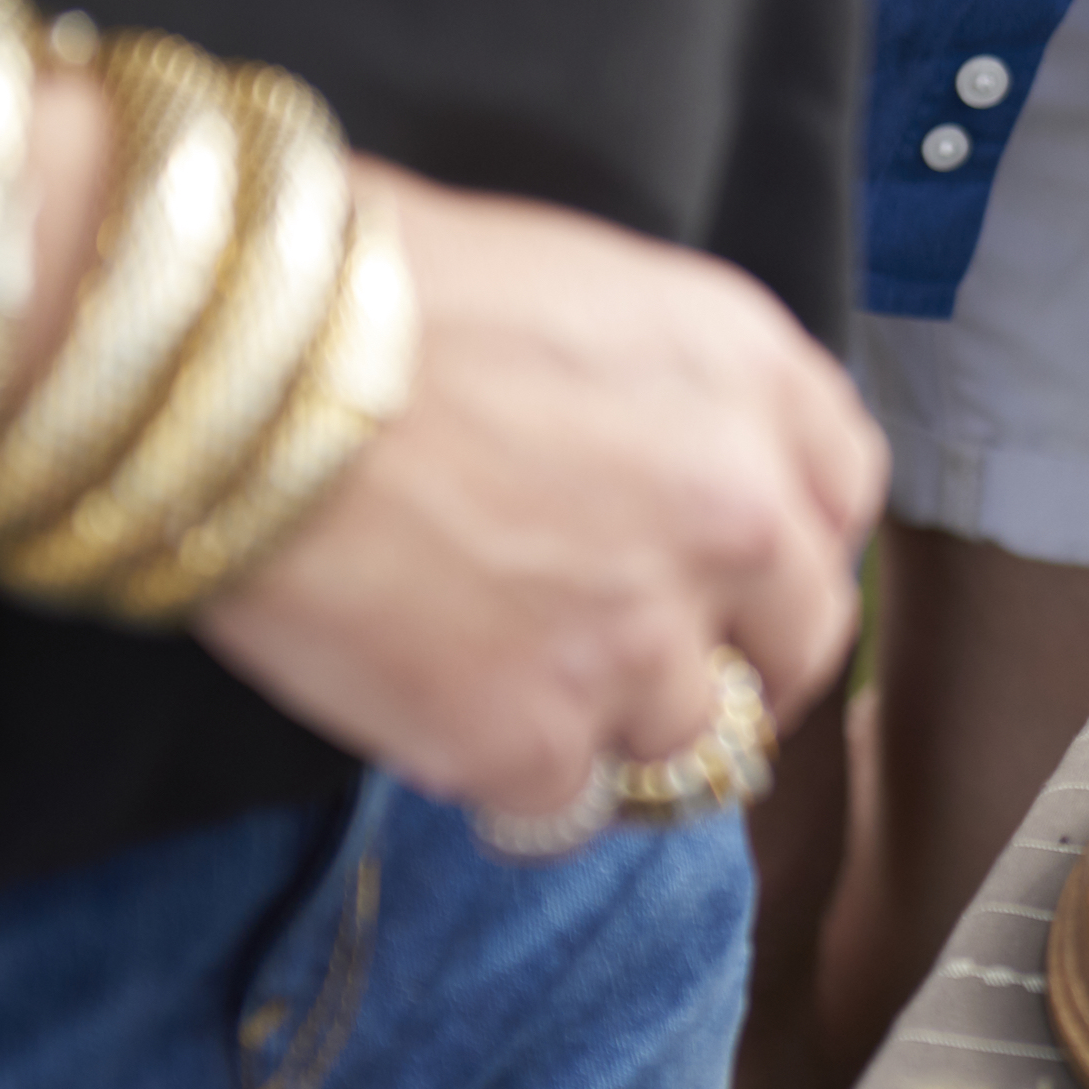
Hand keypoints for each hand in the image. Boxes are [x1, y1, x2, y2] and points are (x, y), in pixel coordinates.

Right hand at [197, 165, 884, 817]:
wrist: (247, 363)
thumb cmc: (392, 295)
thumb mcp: (597, 290)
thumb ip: (682, 394)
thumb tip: (684, 475)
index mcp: (756, 384)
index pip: (841, 497)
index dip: (786, 544)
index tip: (738, 571)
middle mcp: (736, 516)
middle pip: (799, 639)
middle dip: (737, 660)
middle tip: (645, 661)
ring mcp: (643, 637)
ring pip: (680, 733)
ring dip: (605, 715)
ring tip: (496, 660)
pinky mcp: (532, 736)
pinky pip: (557, 799)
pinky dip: (501, 769)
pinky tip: (432, 703)